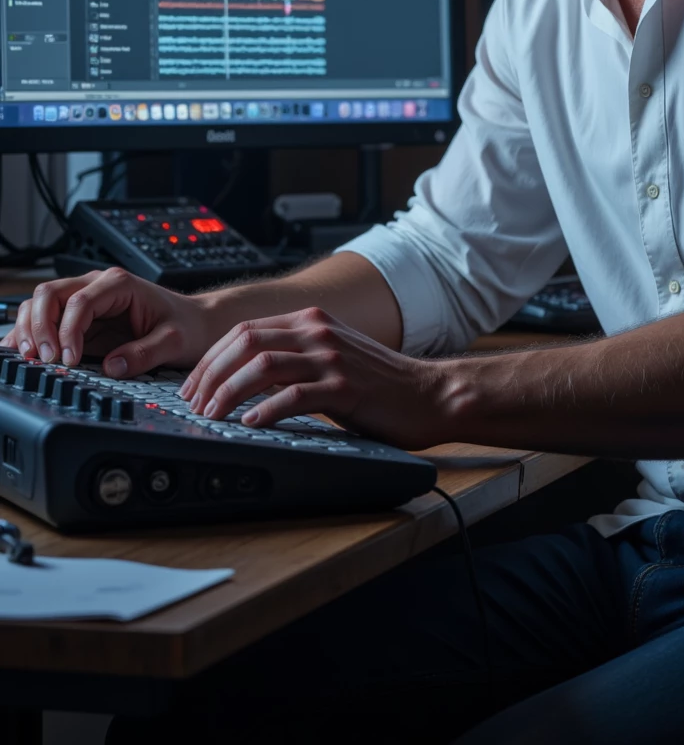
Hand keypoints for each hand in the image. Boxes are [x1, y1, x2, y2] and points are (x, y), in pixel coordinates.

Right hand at [3, 268, 216, 376]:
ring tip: (33, 358)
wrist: (197, 322)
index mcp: (119, 284)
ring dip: (31, 329)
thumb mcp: (174, 341)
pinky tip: (24, 351)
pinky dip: (31, 333)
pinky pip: (46, 319)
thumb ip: (144, 353)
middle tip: (46, 359)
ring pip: (41, 303)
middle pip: (50, 294)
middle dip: (40, 327)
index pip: (79, 302)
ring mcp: (86, 300)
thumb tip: (111, 367)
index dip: (67, 332)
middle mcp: (98, 286)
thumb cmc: (187, 325)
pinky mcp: (81, 318)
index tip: (68, 360)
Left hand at [180, 308, 447, 449]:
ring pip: (263, 366)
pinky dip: (265, 410)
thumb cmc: (381, 384)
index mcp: (311, 321)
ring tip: (213, 416)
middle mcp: (318, 332)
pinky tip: (250, 424)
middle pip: (245, 343)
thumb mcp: (332, 356)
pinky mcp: (345, 388)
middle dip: (211, 374)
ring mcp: (332, 358)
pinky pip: (294, 396)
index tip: (193, 385)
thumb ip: (296, 356)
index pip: (243, 330)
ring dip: (229, 392)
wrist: (429, 395)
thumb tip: (246, 377)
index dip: (210, 358)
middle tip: (194, 403)